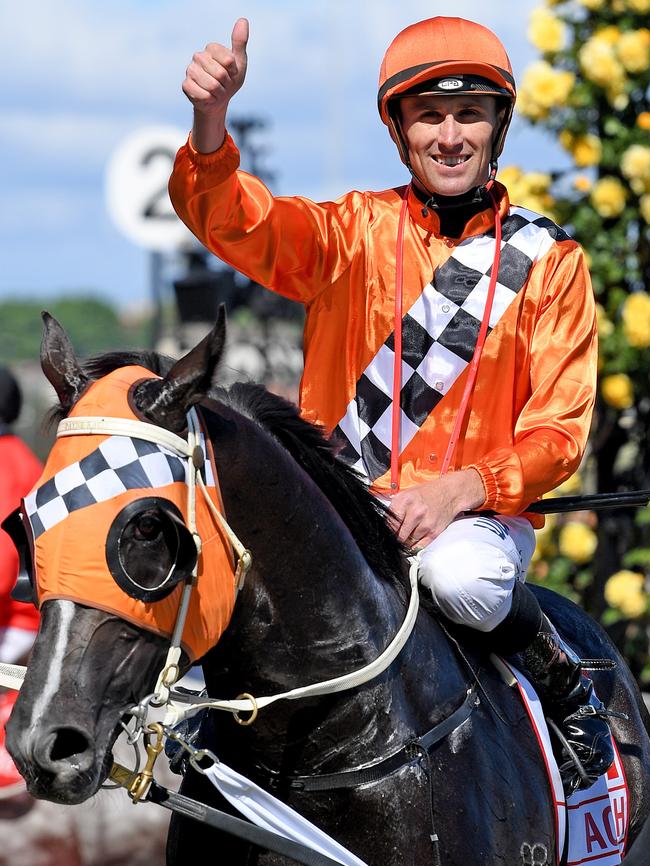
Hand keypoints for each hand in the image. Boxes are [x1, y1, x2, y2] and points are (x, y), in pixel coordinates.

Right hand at [183, 18, 248, 151]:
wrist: (218, 101)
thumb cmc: (230, 80)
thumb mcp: (239, 63)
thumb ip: (240, 42)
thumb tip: (243, 20)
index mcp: (211, 48)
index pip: (228, 60)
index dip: (233, 72)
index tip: (231, 73)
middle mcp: (198, 56)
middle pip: (220, 74)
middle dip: (226, 84)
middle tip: (224, 85)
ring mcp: (190, 70)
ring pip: (211, 85)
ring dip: (218, 93)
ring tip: (216, 91)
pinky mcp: (186, 85)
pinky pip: (203, 95)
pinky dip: (210, 100)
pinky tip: (208, 97)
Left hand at [388, 469, 484, 548]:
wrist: (450, 493)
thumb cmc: (427, 493)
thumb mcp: (406, 494)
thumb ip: (394, 509)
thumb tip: (385, 526)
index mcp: (405, 501)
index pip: (389, 524)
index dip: (387, 531)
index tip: (387, 533)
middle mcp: (415, 512)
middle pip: (398, 536)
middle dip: (396, 537)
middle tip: (396, 536)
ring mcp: (426, 523)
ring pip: (408, 542)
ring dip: (406, 541)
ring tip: (407, 534)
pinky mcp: (434, 532)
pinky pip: (419, 546)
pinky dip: (414, 546)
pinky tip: (413, 540)